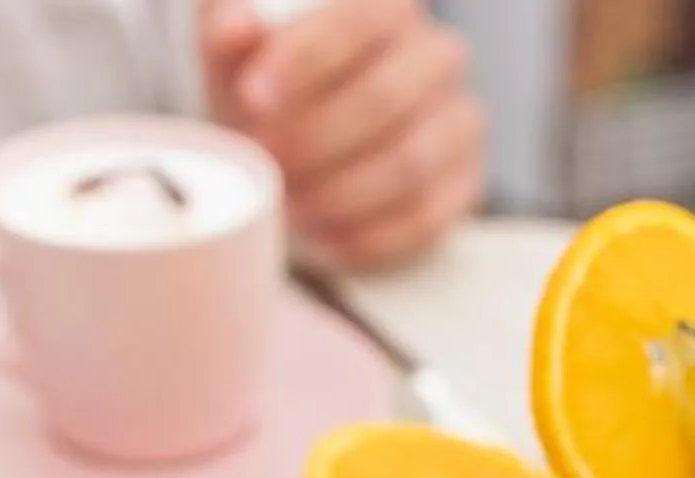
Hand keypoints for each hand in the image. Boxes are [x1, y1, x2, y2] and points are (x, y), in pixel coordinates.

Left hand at [200, 0, 482, 269]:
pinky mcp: (465, 182)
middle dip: (313, 140)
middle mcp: (435, 55)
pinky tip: (326, 237)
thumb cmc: (273, 89)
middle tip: (266, 162)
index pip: (356, 21)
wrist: (312, 145)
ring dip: (338, 195)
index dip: (303, 60)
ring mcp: (458, 121)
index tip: (253, 98)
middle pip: (384, 98)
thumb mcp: (237, 52)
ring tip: (291, 205)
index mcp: (384, 6)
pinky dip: (367, 236)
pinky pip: (424, 218)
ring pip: (407, 164)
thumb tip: (236, 29)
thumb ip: (229, 30)